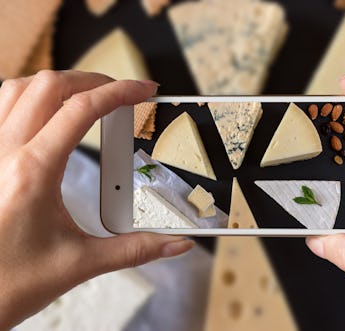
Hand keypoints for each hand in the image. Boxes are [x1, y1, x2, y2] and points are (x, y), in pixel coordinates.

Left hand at [0, 70, 193, 328]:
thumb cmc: (7, 285)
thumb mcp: (79, 264)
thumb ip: (135, 250)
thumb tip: (175, 245)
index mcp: (33, 172)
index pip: (81, 110)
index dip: (119, 91)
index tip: (143, 90)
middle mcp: (4, 153)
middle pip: (49, 85)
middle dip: (92, 79)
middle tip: (122, 92)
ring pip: (17, 88)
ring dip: (58, 83)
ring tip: (87, 94)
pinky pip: (0, 108)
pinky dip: (28, 96)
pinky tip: (45, 113)